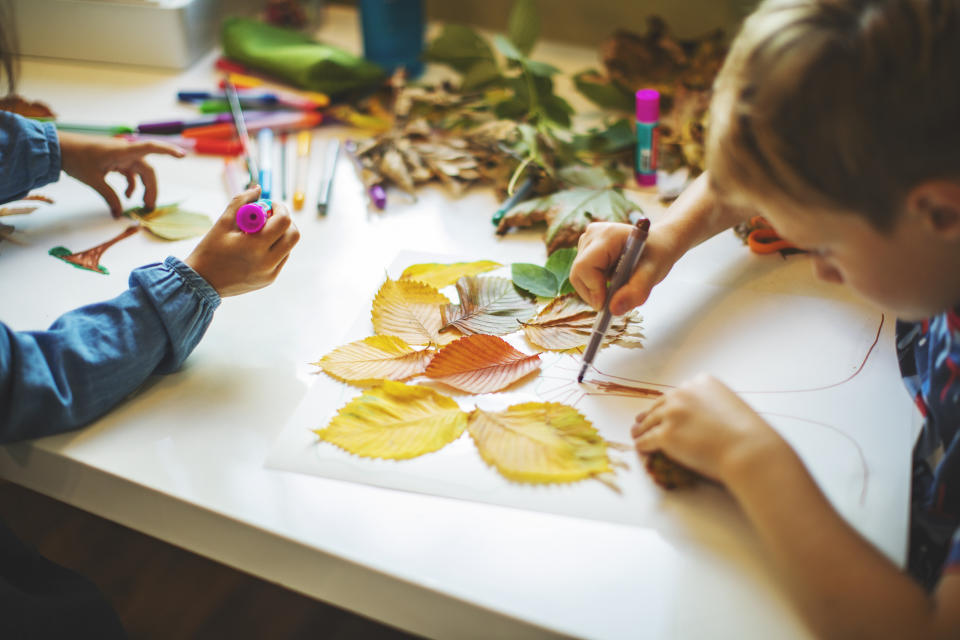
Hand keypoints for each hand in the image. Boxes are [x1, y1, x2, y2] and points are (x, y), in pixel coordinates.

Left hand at [58, 132, 185, 216]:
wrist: (58, 148)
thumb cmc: (76, 158)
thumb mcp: (93, 180)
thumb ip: (110, 197)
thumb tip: (119, 214)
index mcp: (123, 152)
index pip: (150, 148)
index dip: (168, 151)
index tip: (182, 156)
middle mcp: (125, 152)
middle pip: (147, 171)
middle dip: (151, 189)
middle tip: (149, 207)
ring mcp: (121, 156)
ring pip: (140, 173)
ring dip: (143, 188)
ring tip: (141, 205)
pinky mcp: (115, 160)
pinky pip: (130, 173)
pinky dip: (131, 185)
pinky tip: (127, 196)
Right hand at [185, 187, 299, 296]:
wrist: (201, 283)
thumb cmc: (209, 250)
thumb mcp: (223, 223)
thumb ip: (241, 202)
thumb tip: (258, 188)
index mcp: (255, 246)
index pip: (283, 221)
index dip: (279, 208)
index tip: (269, 205)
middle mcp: (267, 262)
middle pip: (293, 235)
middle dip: (285, 221)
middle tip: (269, 217)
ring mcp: (270, 273)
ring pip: (289, 247)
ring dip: (280, 235)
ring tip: (259, 233)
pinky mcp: (269, 279)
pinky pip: (282, 258)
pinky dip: (275, 248)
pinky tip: (257, 246)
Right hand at [570, 221, 681, 314]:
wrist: (659, 243)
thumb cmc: (657, 254)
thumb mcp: (653, 274)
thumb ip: (636, 292)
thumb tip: (613, 310)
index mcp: (608, 235)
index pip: (585, 266)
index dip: (592, 289)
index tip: (607, 305)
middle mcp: (593, 234)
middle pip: (578, 273)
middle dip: (592, 293)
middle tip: (612, 302)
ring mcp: (587, 239)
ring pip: (578, 276)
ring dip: (594, 290)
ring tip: (618, 285)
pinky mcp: (585, 247)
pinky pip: (581, 274)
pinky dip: (594, 284)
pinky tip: (612, 278)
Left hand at [630, 374, 789, 483]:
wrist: (750, 450)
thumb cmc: (748, 434)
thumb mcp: (730, 404)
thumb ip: (710, 403)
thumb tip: (697, 416)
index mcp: (701, 381)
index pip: (678, 393)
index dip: (670, 405)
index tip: (665, 411)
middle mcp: (683, 392)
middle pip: (659, 405)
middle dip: (651, 414)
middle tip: (641, 422)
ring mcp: (672, 413)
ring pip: (649, 421)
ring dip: (642, 429)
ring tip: (636, 434)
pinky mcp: (666, 434)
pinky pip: (646, 440)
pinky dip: (642, 445)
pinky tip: (640, 448)